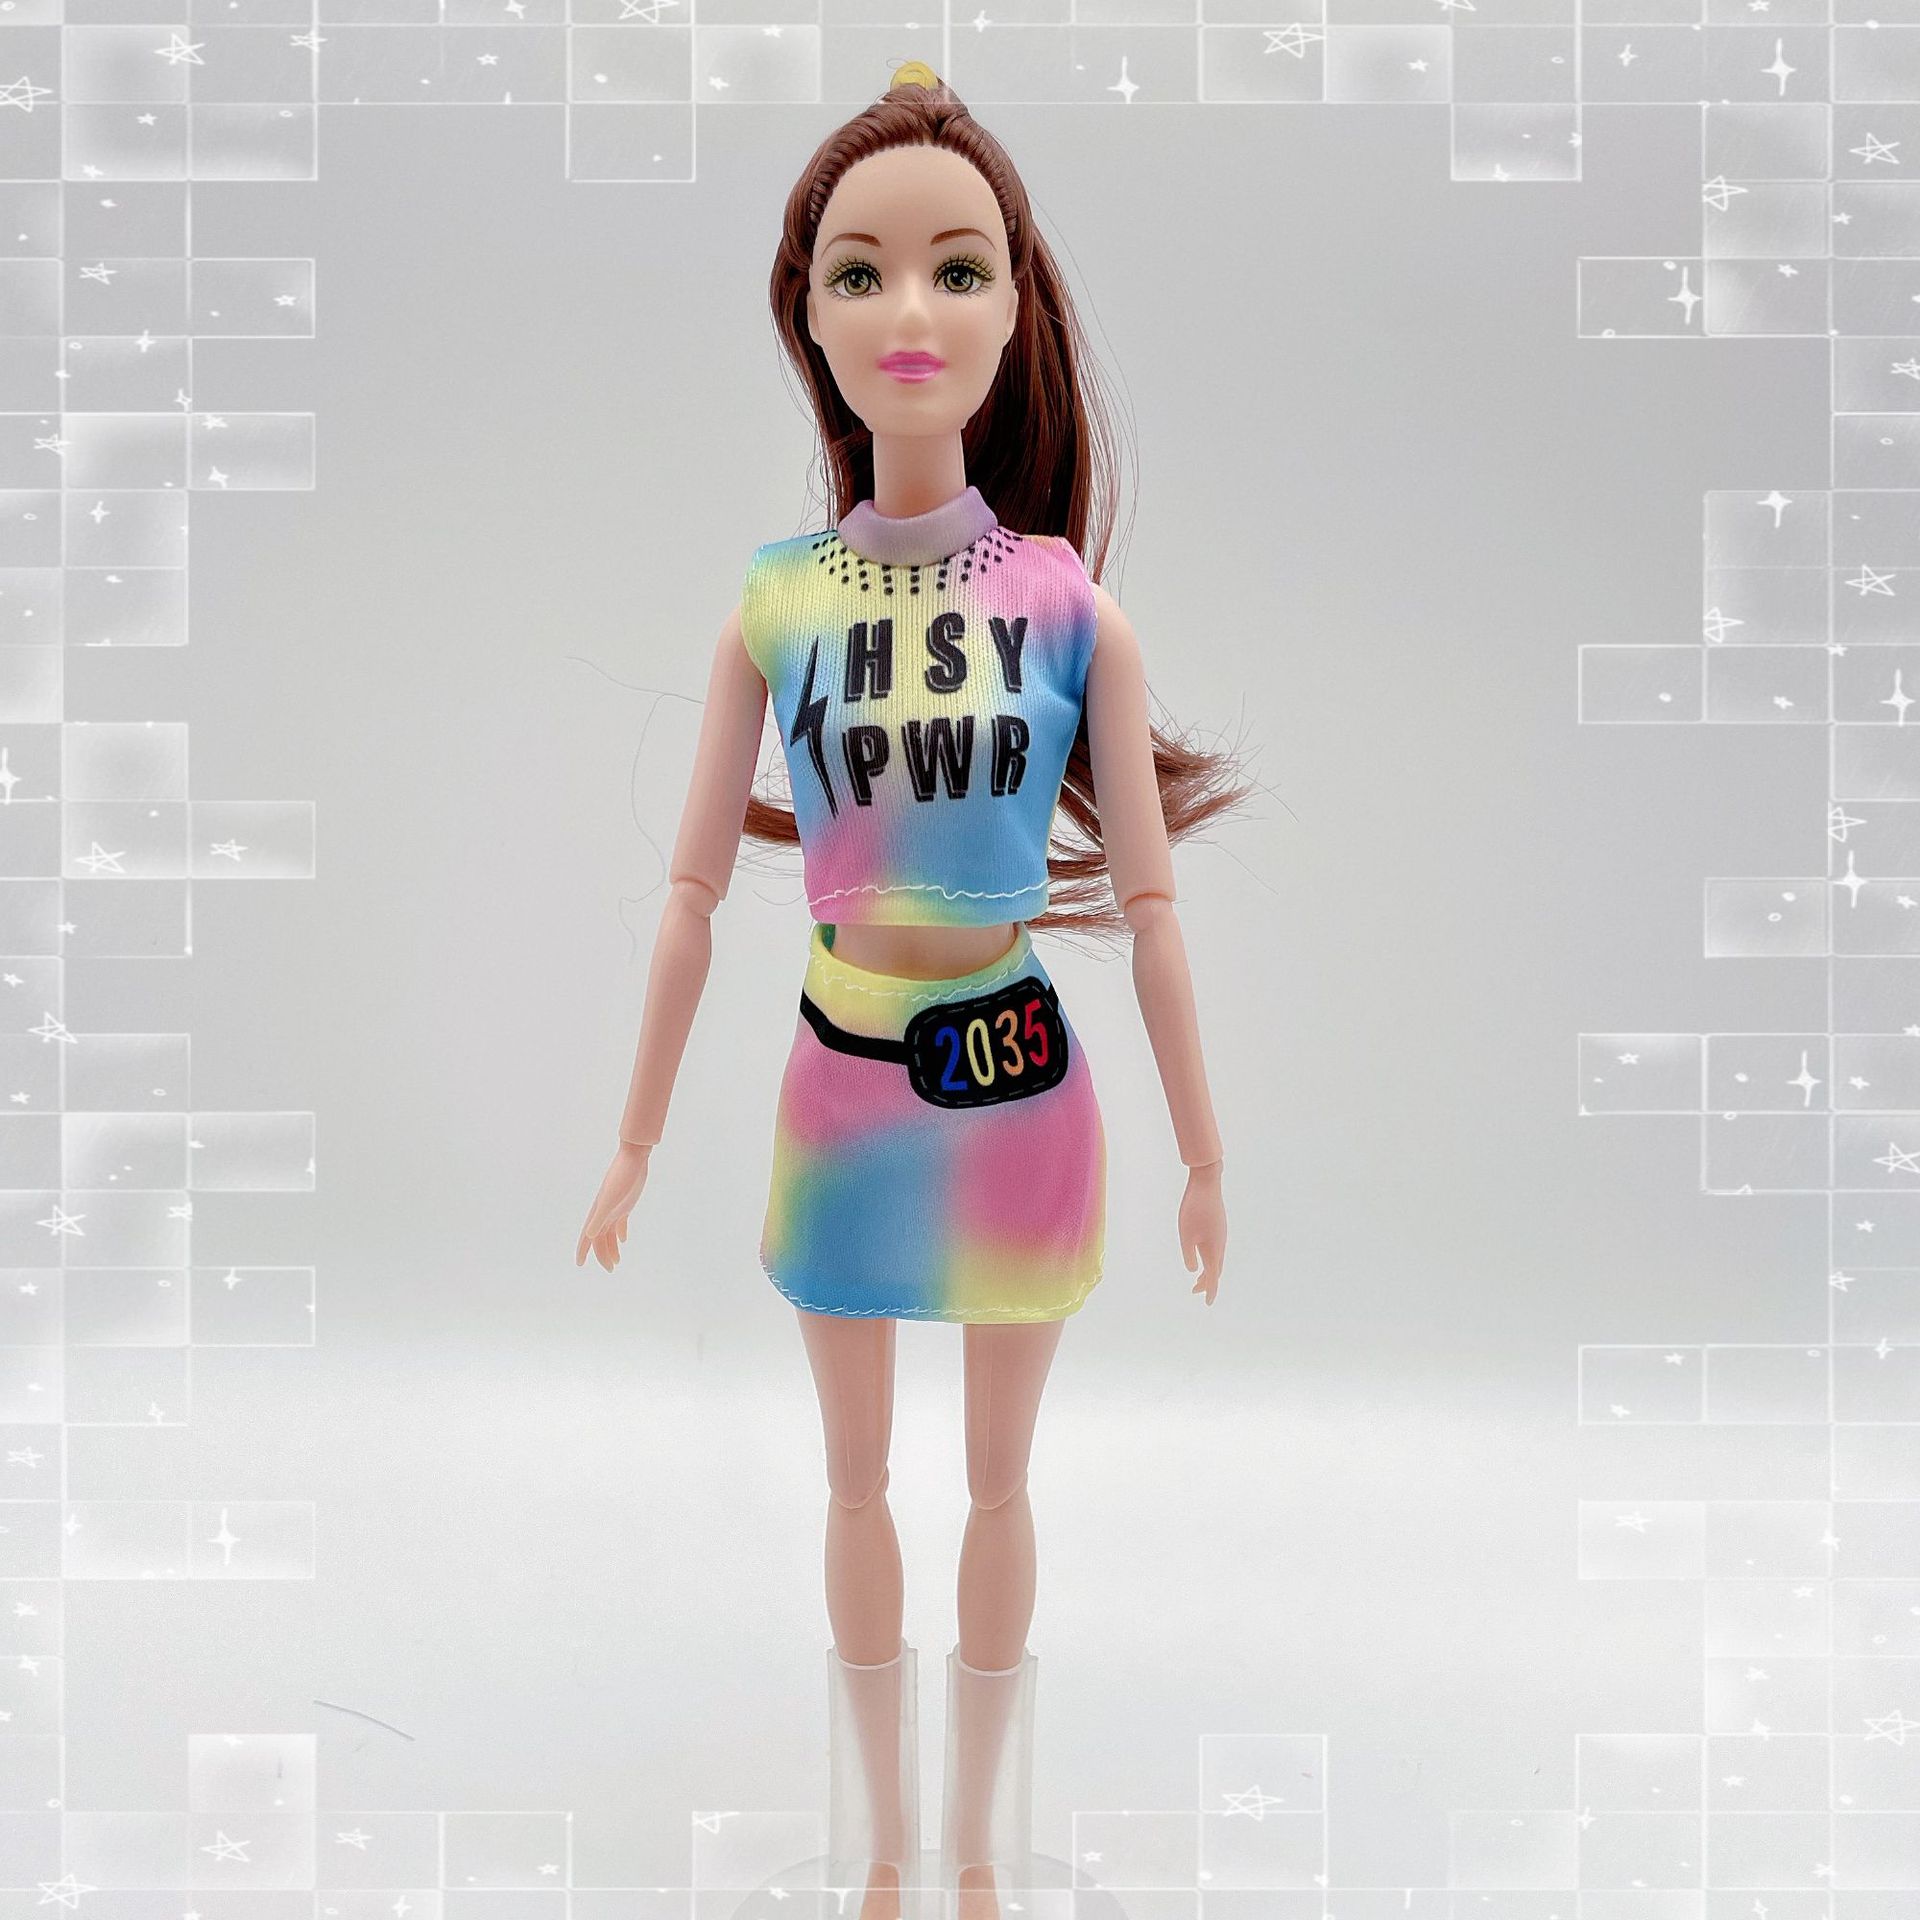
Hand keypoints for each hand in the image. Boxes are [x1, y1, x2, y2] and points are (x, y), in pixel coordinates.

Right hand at [576, 1143, 653, 1271]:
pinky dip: (621, 1232)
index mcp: (598, 1212)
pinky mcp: (626, 1204)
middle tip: (610, 1270)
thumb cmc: (622, 1175)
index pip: (588, 1236)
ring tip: (617, 1262)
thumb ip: (600, 1215)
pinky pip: (620, 1222)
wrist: (634, 1158)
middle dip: (603, 1254)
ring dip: (612, 1247)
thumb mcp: (610, 1198)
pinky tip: (623, 1240)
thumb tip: (590, 1234)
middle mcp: (604, 1212)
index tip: (580, 1264)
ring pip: (610, 1233)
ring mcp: (615, 1208)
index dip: (583, 1250)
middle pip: (600, 1238)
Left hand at [1179, 1158, 1225, 1303]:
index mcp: (1214, 1249)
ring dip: (1208, 1271)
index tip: (1207, 1303)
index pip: (1213, 1277)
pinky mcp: (1219, 1227)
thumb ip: (1189, 1255)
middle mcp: (1221, 1244)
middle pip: (1215, 1270)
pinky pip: (1216, 1249)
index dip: (1210, 1290)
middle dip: (1206, 1282)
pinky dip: (1210, 1259)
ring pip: (1216, 1259)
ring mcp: (1221, 1235)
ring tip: (1196, 1278)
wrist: (1206, 1183)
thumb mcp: (1185, 1235)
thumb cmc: (1194, 1209)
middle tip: (1195, 1291)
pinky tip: (1203, 1256)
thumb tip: (1192, 1270)